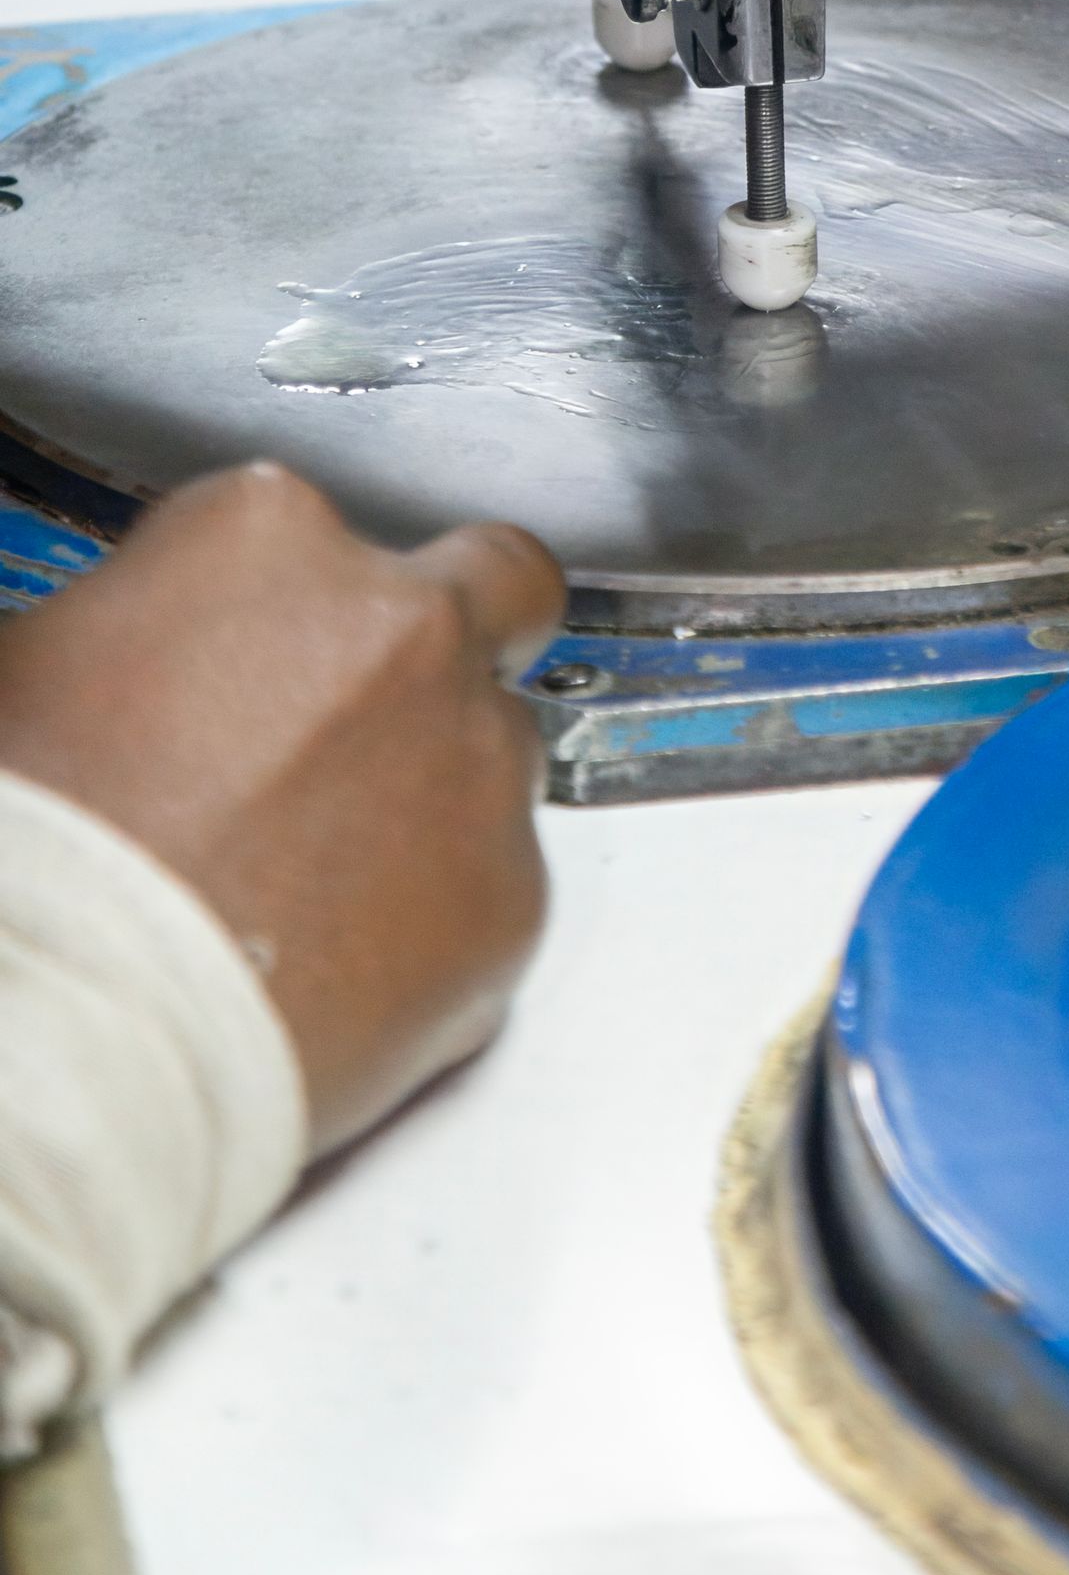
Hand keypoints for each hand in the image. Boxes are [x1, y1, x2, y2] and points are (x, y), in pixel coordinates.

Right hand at [0, 464, 562, 1154]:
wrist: (71, 1043)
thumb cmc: (36, 863)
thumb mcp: (26, 674)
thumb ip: (129, 626)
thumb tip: (133, 650)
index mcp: (268, 536)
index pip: (302, 531)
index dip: (266, 610)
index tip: (238, 664)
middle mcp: (407, 624)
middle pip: (491, 581)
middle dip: (441, 637)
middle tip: (362, 721)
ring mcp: (478, 759)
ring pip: (497, 744)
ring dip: (436, 788)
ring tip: (321, 878)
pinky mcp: (513, 896)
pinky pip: (498, 885)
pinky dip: (440, 916)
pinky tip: (343, 963)